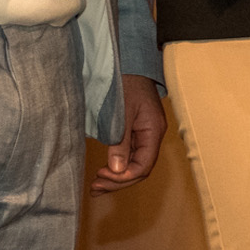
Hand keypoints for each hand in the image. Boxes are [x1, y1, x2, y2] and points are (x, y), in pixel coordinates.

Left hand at [93, 73, 167, 192]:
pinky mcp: (136, 131)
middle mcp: (152, 136)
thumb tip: (117, 170)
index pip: (143, 166)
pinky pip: (130, 155)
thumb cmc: (126, 82)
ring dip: (116, 177)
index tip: (102, 176)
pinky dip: (117, 166)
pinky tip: (105, 172)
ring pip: (134, 165)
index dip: (123, 177)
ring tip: (97, 186)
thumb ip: (119, 142)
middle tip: (95, 187)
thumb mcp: (120, 112)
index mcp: (153, 131)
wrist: (128, 62)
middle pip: (139, 169)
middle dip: (118, 181)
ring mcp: (145, 134)